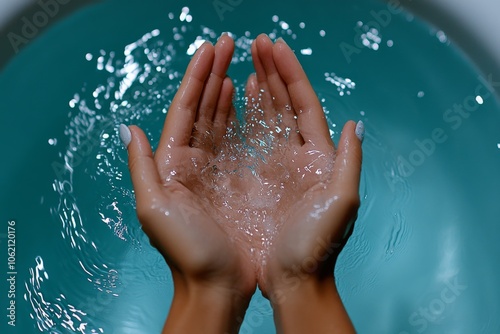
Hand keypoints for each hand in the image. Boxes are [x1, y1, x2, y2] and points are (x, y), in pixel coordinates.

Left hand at [123, 35, 255, 333]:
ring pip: (218, 119)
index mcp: (171, 163)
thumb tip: (129, 128)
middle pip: (201, 108)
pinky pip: (235, 140)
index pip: (184, 109)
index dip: (197, 77)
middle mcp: (190, 162)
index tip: (211, 49)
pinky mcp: (234, 180)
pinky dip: (238, 116)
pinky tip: (242, 99)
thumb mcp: (156, 209)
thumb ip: (142, 167)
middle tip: (228, 44)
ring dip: (225, 89)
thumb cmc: (188, 252)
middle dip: (213, 73)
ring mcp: (213, 169)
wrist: (217, 286)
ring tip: (236, 63)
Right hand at [246, 34, 362, 332]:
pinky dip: (245, 116)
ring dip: (259, 88)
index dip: (291, 73)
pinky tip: (239, 99)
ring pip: (268, 117)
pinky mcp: (258, 179)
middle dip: (273, 71)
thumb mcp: (341, 202)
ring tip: (248, 63)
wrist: (294, 280)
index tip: (275, 47)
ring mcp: (278, 166)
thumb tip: (355, 123)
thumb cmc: (316, 246)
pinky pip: (250, 140)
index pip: (305, 104)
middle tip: (256, 44)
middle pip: (286, 104)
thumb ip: (349, 160)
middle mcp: (301, 156)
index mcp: (320, 157)